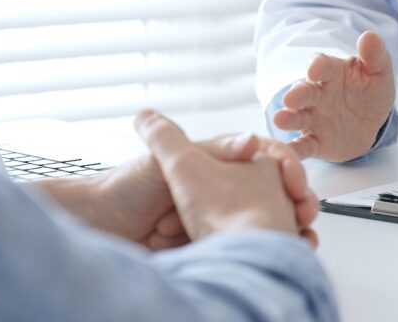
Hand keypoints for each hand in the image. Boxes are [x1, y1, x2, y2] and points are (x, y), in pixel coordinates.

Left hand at [65, 115, 319, 249]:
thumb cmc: (121, 192)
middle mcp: (221, 189)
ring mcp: (217, 218)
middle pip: (273, 193)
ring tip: (297, 241)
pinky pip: (246, 249)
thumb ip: (209, 151)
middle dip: (292, 204)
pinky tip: (275, 256)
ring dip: (284, 230)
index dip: (286, 170)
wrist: (94, 231)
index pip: (267, 160)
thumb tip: (252, 141)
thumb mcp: (163, 161)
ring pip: (266, 222)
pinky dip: (264, 253)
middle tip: (304, 215)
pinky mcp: (210, 246)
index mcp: (215, 162)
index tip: (294, 183)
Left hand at [79, 133, 260, 249]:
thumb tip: (253, 142)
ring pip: (221, 228)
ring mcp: (202, 218)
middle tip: (167, 214)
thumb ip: (211, 151)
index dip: (246, 182)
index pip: (248, 171)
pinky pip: (208, 248)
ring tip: (159, 228)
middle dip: (201, 211)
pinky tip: (161, 241)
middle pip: (236, 204)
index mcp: (209, 164)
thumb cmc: (123, 188)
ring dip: (189, 230)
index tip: (236, 192)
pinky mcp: (194, 244)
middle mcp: (211, 191)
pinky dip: (185, 246)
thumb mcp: (168, 162)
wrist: (92, 225)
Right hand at [273, 31, 395, 161]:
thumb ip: (375, 56)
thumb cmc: (370, 92)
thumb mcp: (379, 73)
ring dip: (289, 118)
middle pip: (304, 91)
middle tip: (290, 98)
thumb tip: (369, 35)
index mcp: (332, 73)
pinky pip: (304, 145)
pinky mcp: (316, 141)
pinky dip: (295, 149)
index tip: (316, 68)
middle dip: (297, 94)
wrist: (372, 123)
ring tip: (280, 120)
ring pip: (298, 117)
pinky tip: (288, 153)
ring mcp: (314, 118)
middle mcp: (317, 94)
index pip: (321, 65)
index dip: (318, 66)